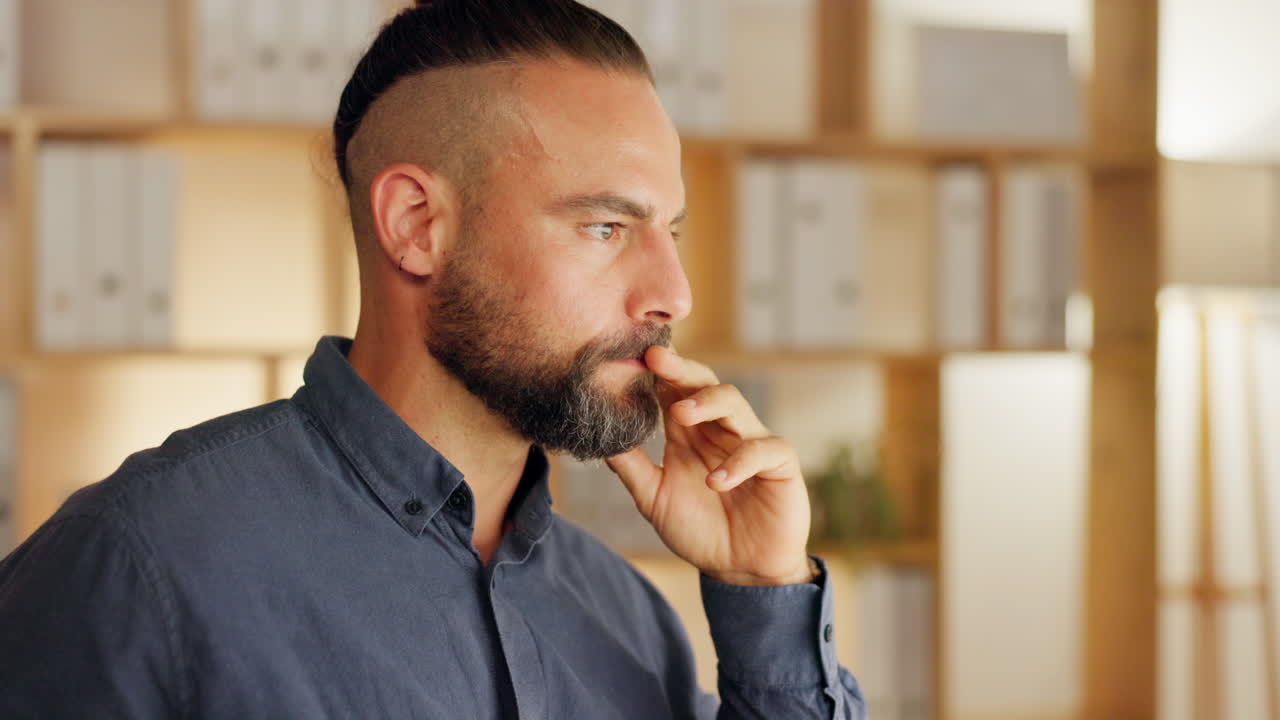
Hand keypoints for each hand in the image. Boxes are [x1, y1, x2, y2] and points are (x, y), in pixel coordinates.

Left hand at [606, 346, 813, 585]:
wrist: (740, 569)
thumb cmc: (698, 529)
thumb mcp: (655, 500)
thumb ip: (631, 469)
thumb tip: (600, 440)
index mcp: (689, 432)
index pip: (673, 390)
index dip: (657, 373)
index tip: (633, 357)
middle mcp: (719, 429)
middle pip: (704, 383)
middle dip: (681, 370)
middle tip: (656, 360)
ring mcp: (751, 441)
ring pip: (735, 403)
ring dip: (707, 403)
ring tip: (681, 415)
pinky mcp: (779, 463)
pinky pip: (762, 449)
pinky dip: (738, 462)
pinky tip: (715, 481)